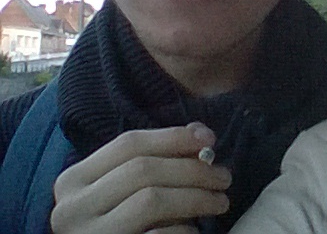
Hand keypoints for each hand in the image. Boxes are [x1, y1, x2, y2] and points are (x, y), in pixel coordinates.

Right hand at [51, 122, 230, 233]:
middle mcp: (72, 208)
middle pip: (142, 170)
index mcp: (73, 180)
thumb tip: (201, 133)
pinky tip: (194, 230)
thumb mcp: (126, 189)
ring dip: (196, 196)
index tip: (210, 139)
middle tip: (224, 177)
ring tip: (220, 201)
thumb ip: (157, 159)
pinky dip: (183, 230)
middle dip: (192, 169)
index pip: (128, 143)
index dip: (173, 136)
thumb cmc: (120, 223)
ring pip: (151, 200)